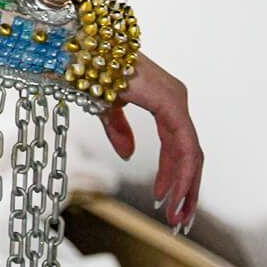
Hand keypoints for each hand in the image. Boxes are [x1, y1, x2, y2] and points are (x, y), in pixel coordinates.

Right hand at [99, 53, 203, 231]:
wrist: (75, 47)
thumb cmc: (86, 69)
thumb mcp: (103, 107)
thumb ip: (119, 129)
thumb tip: (130, 154)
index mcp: (163, 101)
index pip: (176, 147)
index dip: (173, 177)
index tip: (164, 203)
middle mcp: (175, 100)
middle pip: (189, 154)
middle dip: (184, 189)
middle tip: (176, 219)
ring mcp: (176, 101)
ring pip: (191, 154)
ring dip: (186, 187)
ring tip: (175, 214)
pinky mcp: (171, 104)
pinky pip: (184, 145)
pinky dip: (181, 172)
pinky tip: (171, 192)